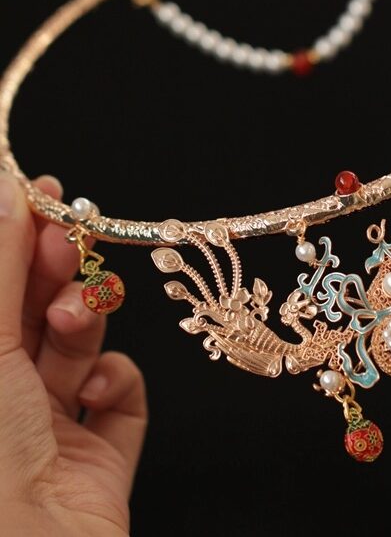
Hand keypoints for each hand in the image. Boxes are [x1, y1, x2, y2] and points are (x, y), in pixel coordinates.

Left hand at [0, 172, 146, 535]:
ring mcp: (51, 429)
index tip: (47, 196)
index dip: (17, 241)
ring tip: (76, 317)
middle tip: (71, 234)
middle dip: (54, 273)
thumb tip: (9, 193)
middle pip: (34, 315)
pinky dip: (115, 382)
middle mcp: (1, 400)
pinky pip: (121, 396)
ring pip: (80, 348)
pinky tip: (96, 390)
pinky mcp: (101, 453)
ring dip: (84, 324)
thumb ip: (1, 265)